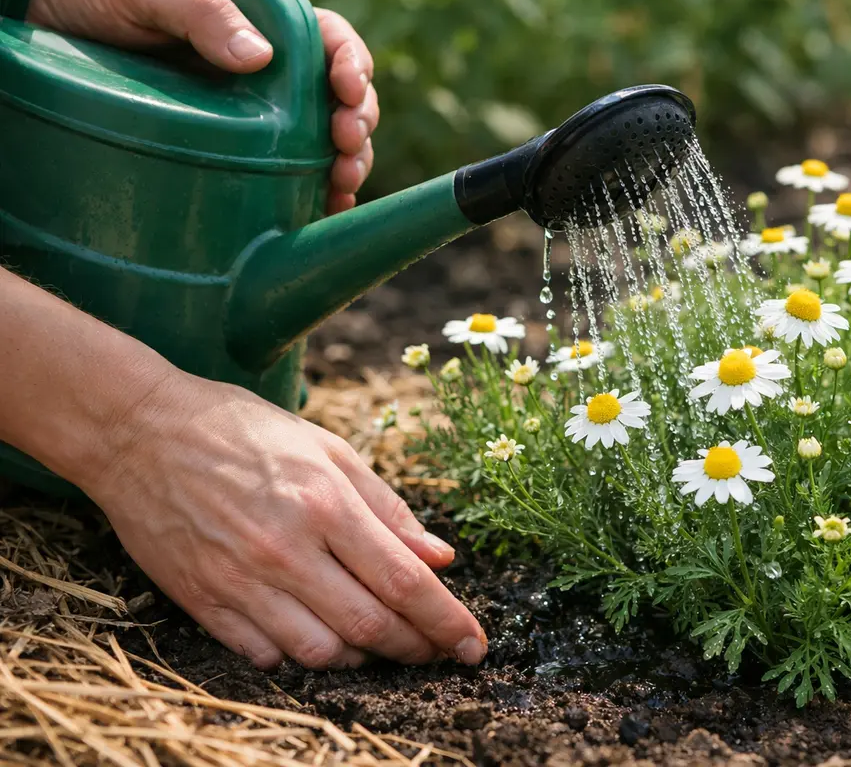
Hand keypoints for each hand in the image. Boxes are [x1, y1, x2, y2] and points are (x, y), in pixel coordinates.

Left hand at [26, 0, 377, 213]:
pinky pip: (293, 177)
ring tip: (343, 186)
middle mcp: (269, 73)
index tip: (347, 91)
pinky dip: (319, 195)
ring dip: (349, 162)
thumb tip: (260, 57)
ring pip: (327, 140)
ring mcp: (258, 118)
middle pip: (340, 96)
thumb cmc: (92, 1)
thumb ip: (199, 10)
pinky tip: (326, 210)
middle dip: (357, 122)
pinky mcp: (240, 156)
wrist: (43, 38)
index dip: (352, 65)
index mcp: (260, 23)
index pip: (328, 39)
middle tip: (346, 148)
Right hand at [80, 370, 486, 668]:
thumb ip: (387, 508)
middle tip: (436, 649)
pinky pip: (266, 655)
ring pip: (322, 653)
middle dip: (416, 647)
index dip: (447, 621)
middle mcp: (286, 550)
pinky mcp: (203, 602)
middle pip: (371, 626)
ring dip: (363, 657)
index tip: (474, 645)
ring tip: (378, 641)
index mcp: (325, 504)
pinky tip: (317, 638)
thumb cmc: (241, 430)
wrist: (138, 432)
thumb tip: (440, 558)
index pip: (405, 583)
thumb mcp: (327, 449)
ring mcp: (240, 581)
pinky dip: (302, 658)